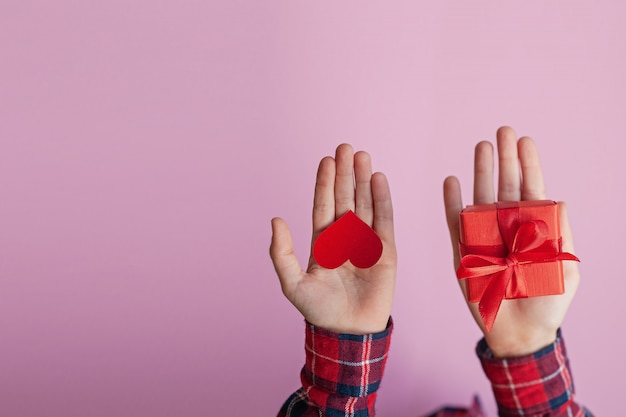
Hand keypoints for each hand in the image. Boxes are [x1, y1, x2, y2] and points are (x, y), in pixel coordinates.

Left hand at [270, 144, 395, 334]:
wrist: (349, 331)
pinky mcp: (385, 250)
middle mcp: (345, 237)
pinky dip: (382, 199)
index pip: (323, 205)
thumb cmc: (319, 310)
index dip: (325, 182)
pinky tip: (378, 179)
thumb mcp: (292, 282)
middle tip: (345, 147)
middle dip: (345, 173)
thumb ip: (281, 252)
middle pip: (345, 197)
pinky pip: (384, 219)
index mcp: (323, 241)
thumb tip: (275, 220)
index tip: (327, 160)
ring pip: (365, 203)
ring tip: (362, 156)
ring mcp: (366, 241)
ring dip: (363, 180)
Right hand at [443, 126, 579, 356]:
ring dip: (480, 170)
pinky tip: (452, 180)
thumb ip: (562, 236)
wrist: (519, 332)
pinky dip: (452, 201)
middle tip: (503, 130)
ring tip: (481, 145)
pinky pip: (455, 221)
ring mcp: (484, 235)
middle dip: (504, 157)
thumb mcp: (565, 269)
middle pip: (505, 184)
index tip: (525, 140)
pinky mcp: (463, 249)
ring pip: (480, 195)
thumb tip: (559, 200)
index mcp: (533, 228)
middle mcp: (507, 225)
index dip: (528, 163)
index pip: (531, 187)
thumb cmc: (547, 303)